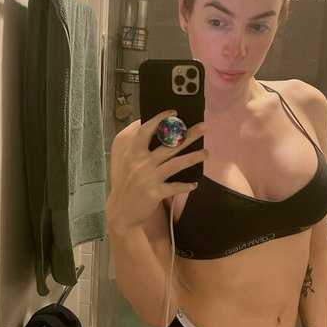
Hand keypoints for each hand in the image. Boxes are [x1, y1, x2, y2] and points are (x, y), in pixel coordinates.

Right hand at [106, 111, 206, 231]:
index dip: (160, 119)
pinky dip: (186, 186)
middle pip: (169, 145)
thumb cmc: (126, 186)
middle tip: (204, 127)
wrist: (120, 213)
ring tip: (206, 153)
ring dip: (193, 157)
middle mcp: (141, 162)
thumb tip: (156, 133)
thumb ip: (138, 150)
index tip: (173, 112)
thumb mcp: (126, 163)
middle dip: (188, 134)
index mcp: (133, 153)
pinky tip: (194, 184)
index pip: (146, 130)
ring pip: (176, 163)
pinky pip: (176, 187)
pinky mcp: (155, 192)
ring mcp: (148, 177)